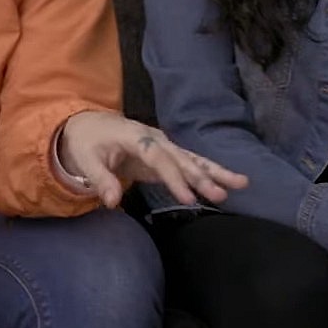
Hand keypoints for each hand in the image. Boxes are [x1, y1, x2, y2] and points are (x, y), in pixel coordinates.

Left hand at [54, 111, 246, 207]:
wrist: (87, 126)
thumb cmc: (85, 143)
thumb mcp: (85, 160)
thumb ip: (100, 179)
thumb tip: (111, 201)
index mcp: (134, 136)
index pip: (158, 158)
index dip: (173, 178)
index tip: (188, 198)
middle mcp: (153, 138)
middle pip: (181, 158)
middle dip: (202, 177)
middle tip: (221, 195)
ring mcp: (162, 145)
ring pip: (192, 159)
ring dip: (216, 172)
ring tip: (242, 183)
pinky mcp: (165, 156)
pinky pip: (190, 163)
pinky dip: (209, 171)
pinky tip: (230, 181)